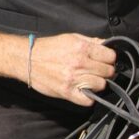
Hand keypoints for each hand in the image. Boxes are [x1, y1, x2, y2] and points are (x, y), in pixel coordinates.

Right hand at [0, 31, 115, 106]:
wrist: (27, 59)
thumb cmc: (48, 48)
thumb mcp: (71, 37)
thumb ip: (90, 41)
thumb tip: (106, 45)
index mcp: (82, 47)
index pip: (111, 56)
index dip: (109, 58)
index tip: (105, 60)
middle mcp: (80, 63)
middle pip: (108, 71)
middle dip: (105, 71)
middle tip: (97, 71)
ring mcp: (74, 79)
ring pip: (101, 85)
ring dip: (98, 83)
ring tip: (89, 80)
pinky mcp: (67, 92)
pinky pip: (88, 100)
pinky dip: (89, 97)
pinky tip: (84, 91)